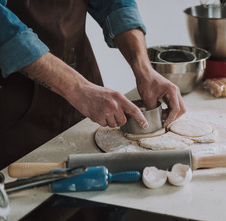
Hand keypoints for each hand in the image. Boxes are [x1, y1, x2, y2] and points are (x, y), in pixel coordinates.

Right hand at [20, 52, 147, 128]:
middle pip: (123, 121)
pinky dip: (101, 122)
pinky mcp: (98, 117)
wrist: (80, 90)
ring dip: (109, 121)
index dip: (141, 118)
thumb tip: (128, 113)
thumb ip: (121, 103)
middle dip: (118, 120)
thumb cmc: (96, 92)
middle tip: (111, 113)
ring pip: (114, 125)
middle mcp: (114, 104)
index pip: (134, 109)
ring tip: (102, 111)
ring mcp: (106, 111)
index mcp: (119, 97)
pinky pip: (104, 125)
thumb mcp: (112, 94)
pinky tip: (97, 113)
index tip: (145, 125)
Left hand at [113, 29, 185, 126]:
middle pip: (181, 109)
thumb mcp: (148, 98)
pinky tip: (163, 112)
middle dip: (174, 117)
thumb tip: (156, 119)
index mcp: (172, 91)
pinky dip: (170, 110)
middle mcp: (176, 91)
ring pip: (179, 107)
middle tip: (164, 122)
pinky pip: (175, 104)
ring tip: (162, 118)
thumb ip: (154, 109)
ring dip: (172, 114)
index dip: (170, 118)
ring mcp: (174, 92)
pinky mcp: (171, 93)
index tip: (164, 124)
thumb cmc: (146, 81)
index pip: (176, 109)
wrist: (144, 72)